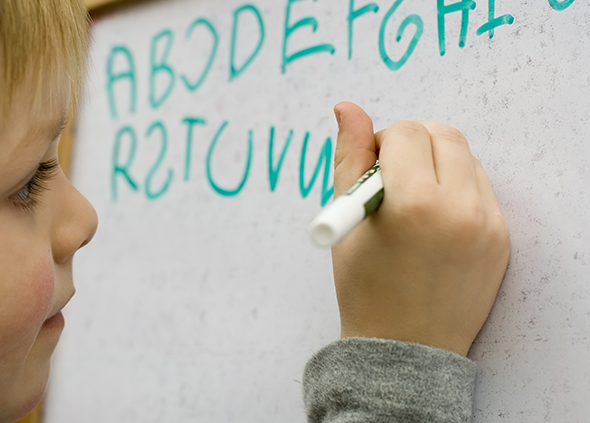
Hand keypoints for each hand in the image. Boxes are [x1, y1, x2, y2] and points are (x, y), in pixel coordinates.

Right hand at [330, 102, 509, 356]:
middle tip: (391, 177)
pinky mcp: (501, 237)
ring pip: (465, 157)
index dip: (381, 144)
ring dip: (436, 164)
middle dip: (412, 144)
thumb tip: (347, 108)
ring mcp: (487, 224)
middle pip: (443, 135)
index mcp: (414, 204)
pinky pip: (480, 187)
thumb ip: (349, 158)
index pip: (405, 133)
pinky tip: (432, 220)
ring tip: (412, 202)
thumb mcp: (347, 221)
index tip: (371, 170)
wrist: (405, 349)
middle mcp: (460, 208)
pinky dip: (455, 188)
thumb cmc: (364, 287)